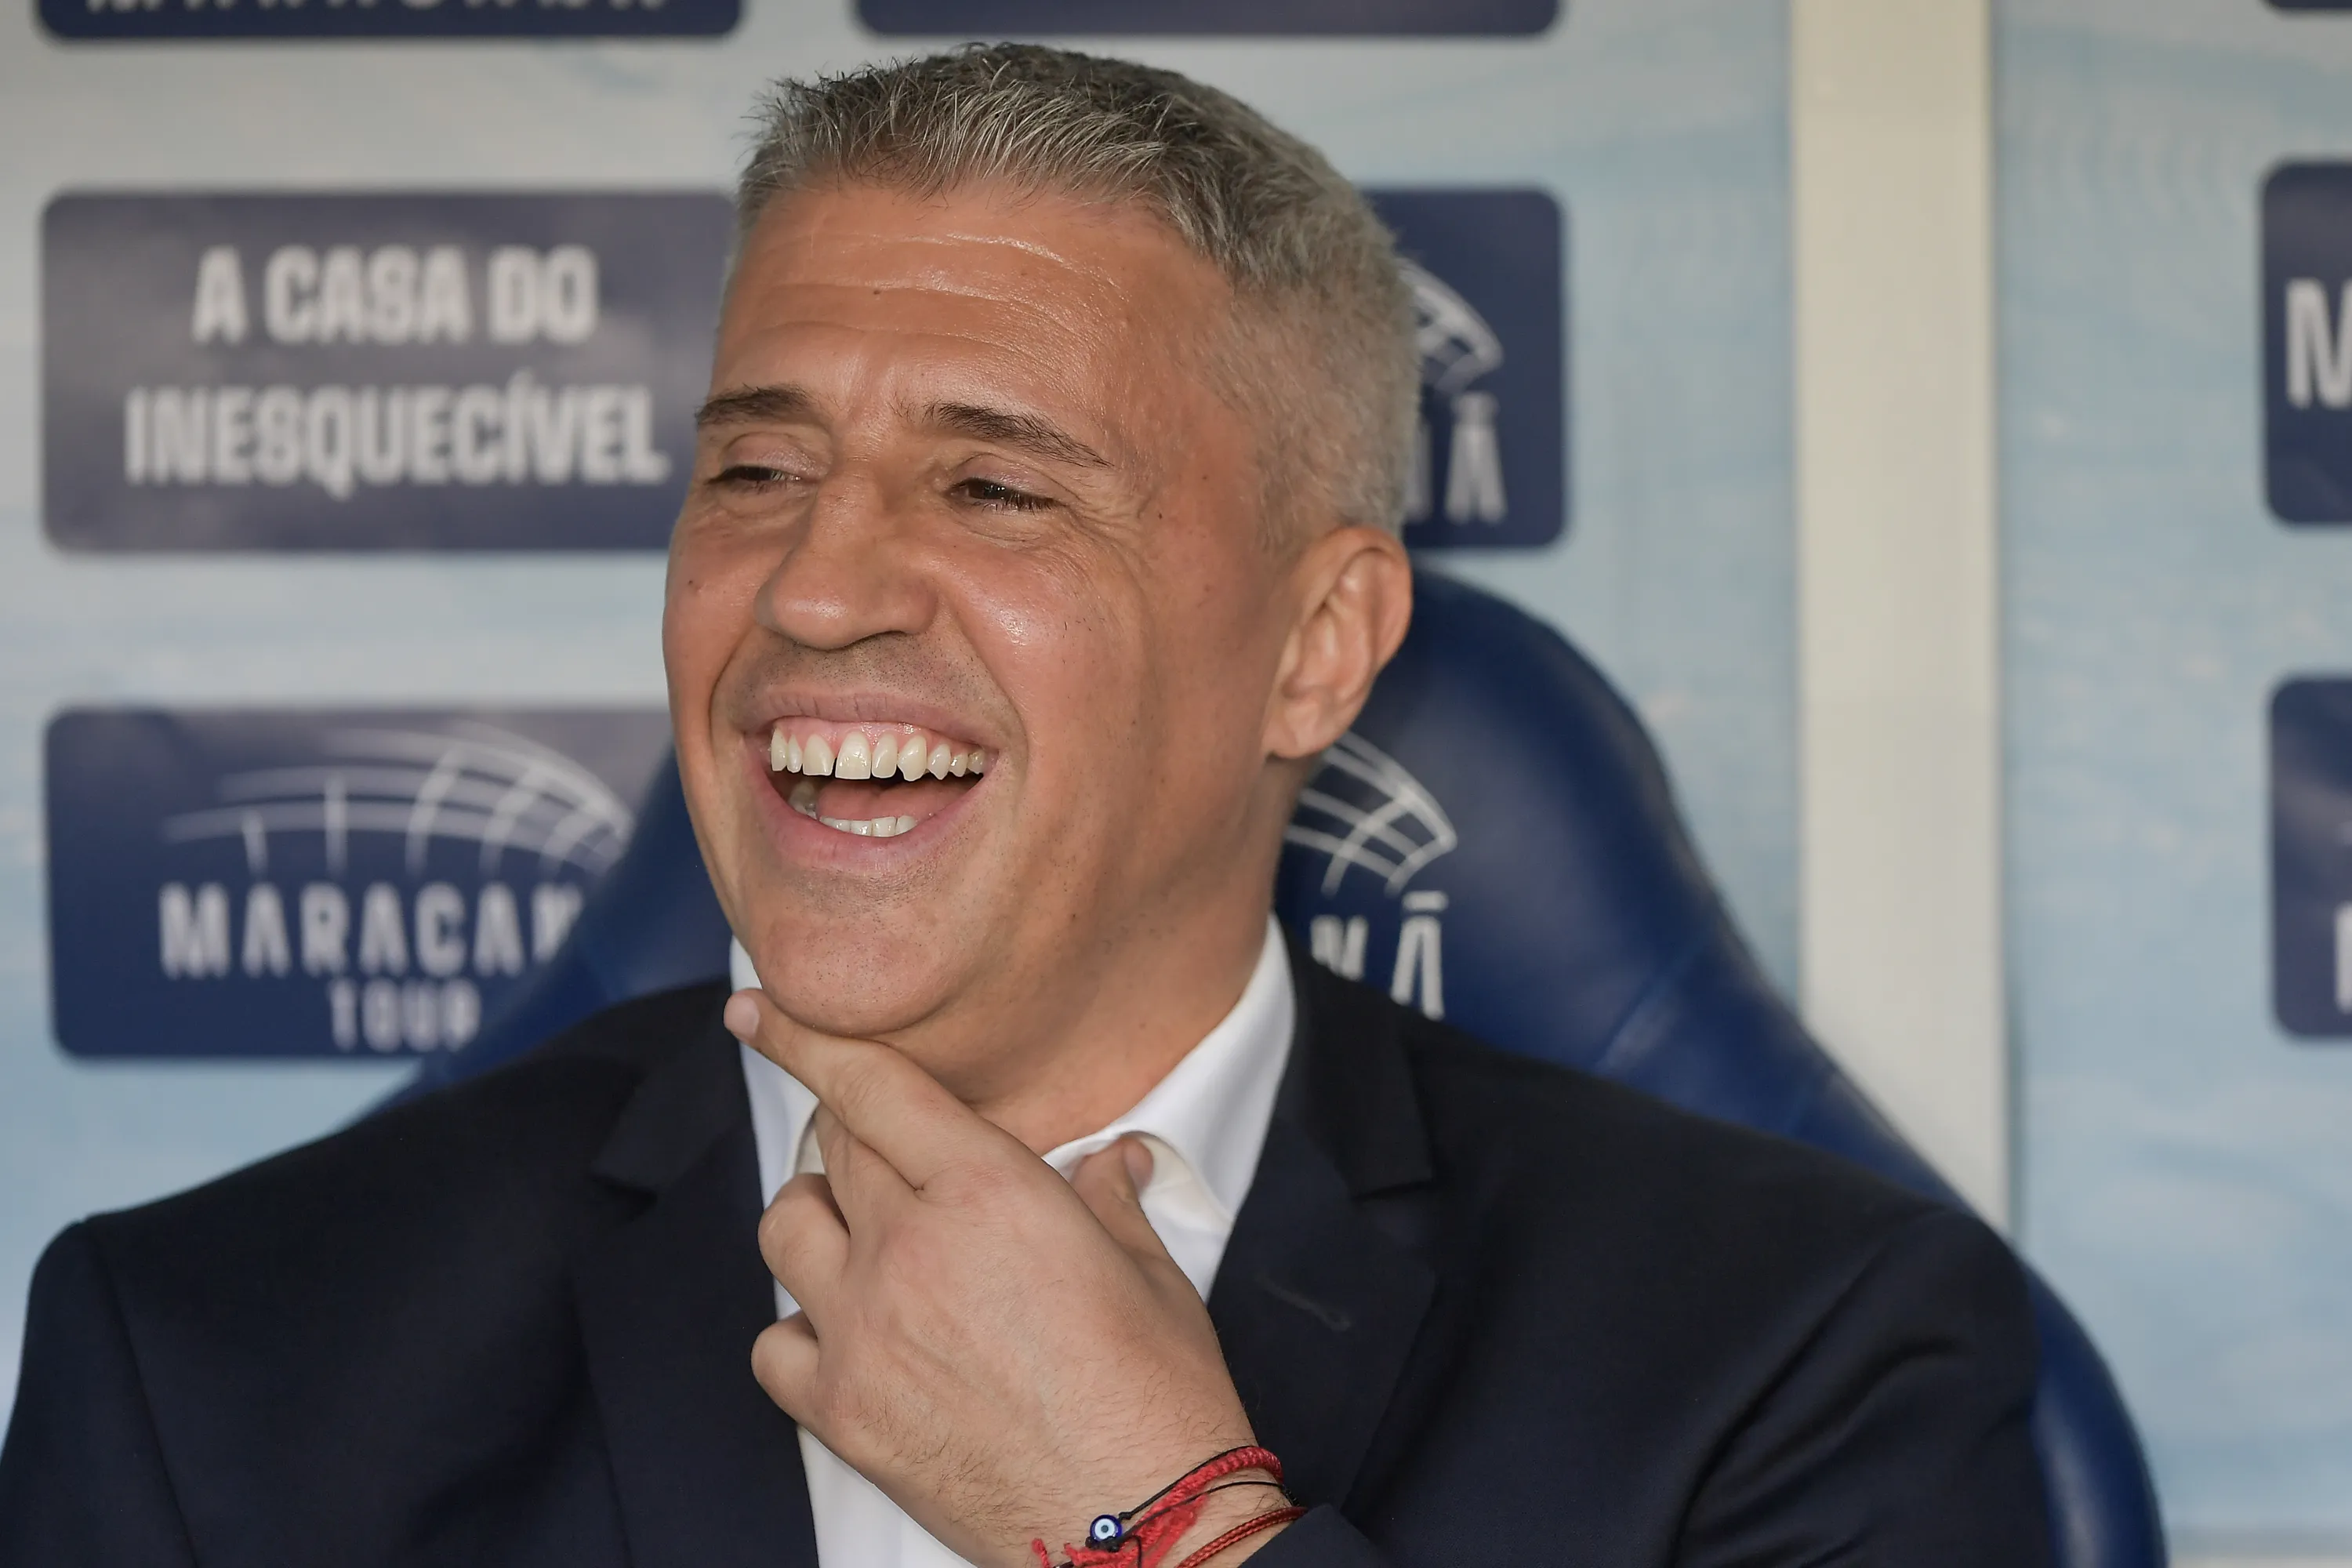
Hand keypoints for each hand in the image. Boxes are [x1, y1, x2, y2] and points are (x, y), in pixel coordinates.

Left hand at [724, 990, 1290, 1567]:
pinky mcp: (843, 1412)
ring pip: (785, 1229)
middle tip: (890, 1157)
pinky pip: (773, 1341)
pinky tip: (847, 1334)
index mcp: (990, 1193)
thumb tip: (1108, 1163)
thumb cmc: (1158, 1396)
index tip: (756, 1010)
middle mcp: (911, 1249)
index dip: (803, 1037)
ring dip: (818, 1218)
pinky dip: (797, 1327)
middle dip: (854, 1137)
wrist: (1143, 1526)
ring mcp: (865, 1332)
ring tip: (863, 1239)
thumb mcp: (1149, 1271)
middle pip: (835, 1149)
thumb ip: (1106, 1198)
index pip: (870, 1087)